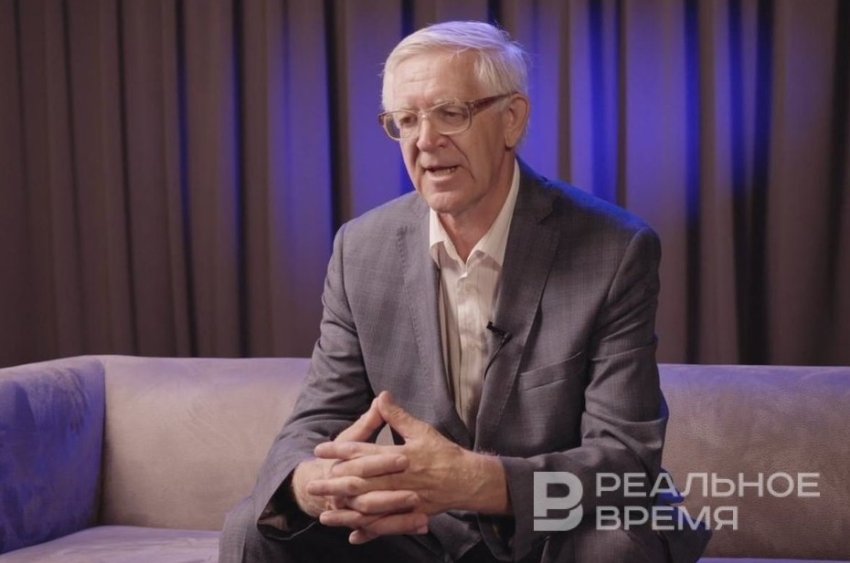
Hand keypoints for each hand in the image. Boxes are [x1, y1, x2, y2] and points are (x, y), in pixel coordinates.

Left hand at [309, 391, 509, 542]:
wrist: (468, 480)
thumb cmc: (443, 453)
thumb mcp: (421, 430)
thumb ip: (398, 416)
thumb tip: (382, 396)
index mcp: (399, 456)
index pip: (363, 452)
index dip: (340, 451)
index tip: (319, 450)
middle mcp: (398, 479)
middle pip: (360, 482)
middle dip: (334, 484)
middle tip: (312, 485)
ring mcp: (403, 499)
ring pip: (369, 508)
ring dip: (346, 512)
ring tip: (324, 514)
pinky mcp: (410, 515)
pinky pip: (386, 526)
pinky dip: (370, 531)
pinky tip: (353, 535)